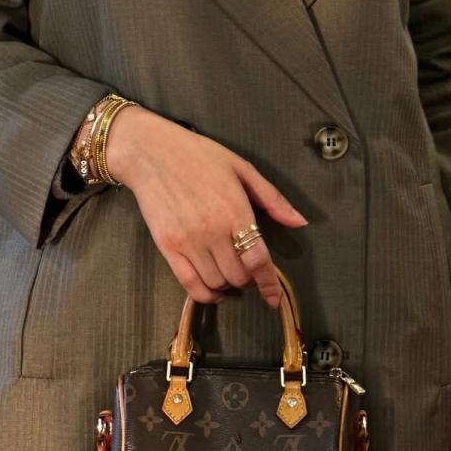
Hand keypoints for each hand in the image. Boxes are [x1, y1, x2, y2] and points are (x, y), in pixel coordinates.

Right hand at [105, 106, 307, 308]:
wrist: (152, 153)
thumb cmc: (199, 156)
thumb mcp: (242, 169)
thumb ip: (272, 199)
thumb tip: (299, 222)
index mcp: (235, 211)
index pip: (257, 259)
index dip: (269, 283)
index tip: (274, 297)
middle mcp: (212, 231)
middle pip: (238, 276)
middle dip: (248, 277)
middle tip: (247, 265)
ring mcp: (188, 241)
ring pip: (216, 283)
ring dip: (228, 284)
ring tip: (229, 269)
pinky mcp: (167, 247)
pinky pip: (189, 285)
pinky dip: (205, 294)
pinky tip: (213, 289)